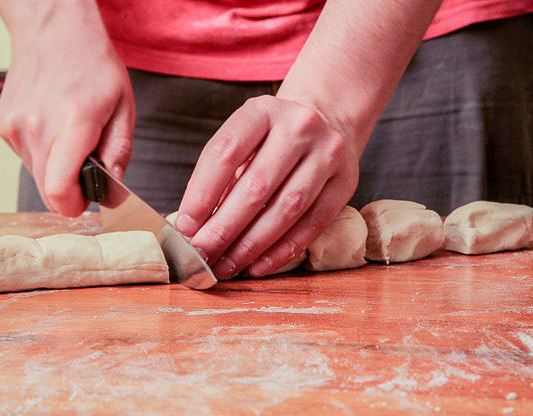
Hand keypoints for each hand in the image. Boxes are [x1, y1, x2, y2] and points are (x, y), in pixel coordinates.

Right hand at [0, 1, 133, 215]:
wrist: (54, 32)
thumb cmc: (94, 66)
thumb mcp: (123, 108)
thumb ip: (119, 153)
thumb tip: (113, 193)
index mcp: (74, 123)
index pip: (59, 189)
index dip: (74, 205)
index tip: (87, 199)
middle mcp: (38, 127)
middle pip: (47, 191)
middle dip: (70, 190)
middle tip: (88, 167)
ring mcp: (15, 127)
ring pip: (37, 175)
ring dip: (57, 170)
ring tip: (72, 138)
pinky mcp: (4, 126)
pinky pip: (26, 158)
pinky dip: (43, 154)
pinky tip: (54, 128)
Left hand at [176, 95, 359, 279]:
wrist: (329, 121)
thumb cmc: (273, 138)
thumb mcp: (246, 140)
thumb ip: (221, 176)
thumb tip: (193, 228)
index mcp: (263, 111)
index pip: (226, 153)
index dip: (201, 194)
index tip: (186, 226)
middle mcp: (299, 127)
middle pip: (256, 186)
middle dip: (224, 228)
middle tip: (202, 254)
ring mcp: (328, 153)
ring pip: (286, 209)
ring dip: (252, 245)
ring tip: (227, 265)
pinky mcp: (346, 181)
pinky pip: (313, 224)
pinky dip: (282, 250)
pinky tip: (258, 265)